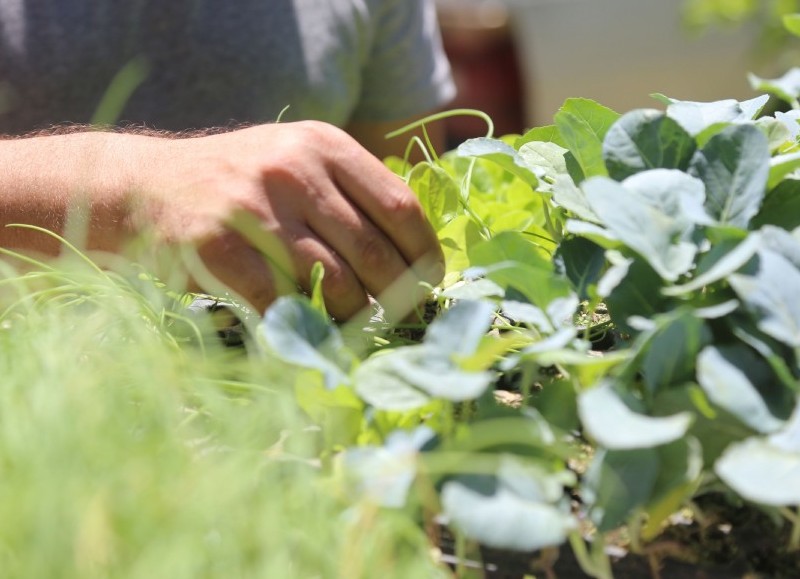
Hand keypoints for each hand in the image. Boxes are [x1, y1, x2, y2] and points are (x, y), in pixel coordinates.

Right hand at [128, 121, 443, 318]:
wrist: (145, 187)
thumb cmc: (238, 183)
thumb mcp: (297, 162)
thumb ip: (351, 194)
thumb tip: (415, 254)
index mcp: (324, 145)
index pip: (401, 206)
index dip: (425, 255)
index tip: (431, 284)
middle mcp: (293, 169)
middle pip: (373, 251)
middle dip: (394, 297)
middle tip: (395, 319)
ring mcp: (252, 208)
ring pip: (334, 283)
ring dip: (350, 317)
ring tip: (349, 326)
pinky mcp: (216, 248)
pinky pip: (280, 304)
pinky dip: (302, 328)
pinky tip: (308, 334)